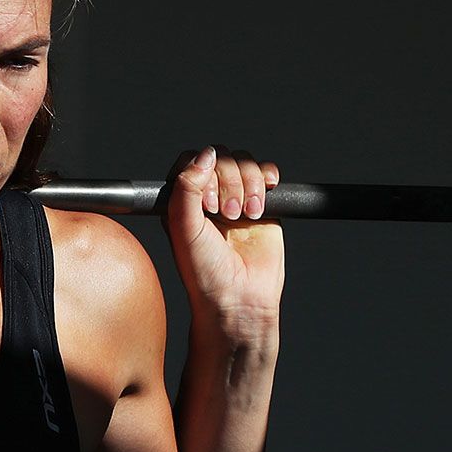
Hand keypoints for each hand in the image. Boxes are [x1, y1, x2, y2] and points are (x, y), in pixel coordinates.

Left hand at [164, 146, 284, 341]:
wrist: (239, 297)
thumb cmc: (205, 271)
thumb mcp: (184, 227)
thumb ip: (187, 187)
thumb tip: (206, 154)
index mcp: (183, 199)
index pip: (191, 160)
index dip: (202, 171)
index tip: (208, 201)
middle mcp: (210, 195)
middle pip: (221, 157)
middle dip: (228, 182)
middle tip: (226, 215)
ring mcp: (237, 197)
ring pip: (244, 162)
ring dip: (248, 184)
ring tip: (245, 215)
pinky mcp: (263, 204)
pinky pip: (266, 173)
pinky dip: (267, 178)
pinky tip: (264, 198)